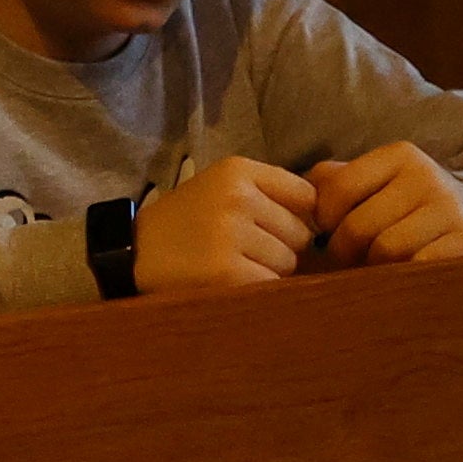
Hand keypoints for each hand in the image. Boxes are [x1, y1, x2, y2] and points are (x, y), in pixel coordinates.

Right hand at [134, 155, 315, 296]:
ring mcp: (231, 234)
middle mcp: (237, 197)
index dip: (297, 217)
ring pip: (288, 261)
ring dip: (270, 271)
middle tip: (247, 252)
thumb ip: (269, 193)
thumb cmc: (187, 222)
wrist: (135, 253)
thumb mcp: (222, 188)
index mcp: (238, 170)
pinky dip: (259, 291)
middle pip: (300, 232)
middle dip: (282, 247)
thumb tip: (327, 214)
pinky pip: (271, 284)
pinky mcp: (227, 271)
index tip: (278, 229)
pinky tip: (234, 285)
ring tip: (236, 266)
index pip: (305, 194)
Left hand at [305, 144, 462, 270]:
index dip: (325, 218)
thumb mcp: (381, 180)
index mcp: (400, 155)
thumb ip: (337, 180)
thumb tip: (300, 195)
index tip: (329, 232)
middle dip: (345, 250)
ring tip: (377, 267)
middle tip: (349, 259)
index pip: (339, 188)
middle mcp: (427, 177)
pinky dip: (403, 279)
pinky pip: (417, 269)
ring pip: (386, 251)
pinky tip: (402, 278)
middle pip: (360, 226)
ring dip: (374, 268)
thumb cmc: (412, 203)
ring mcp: (451, 211)